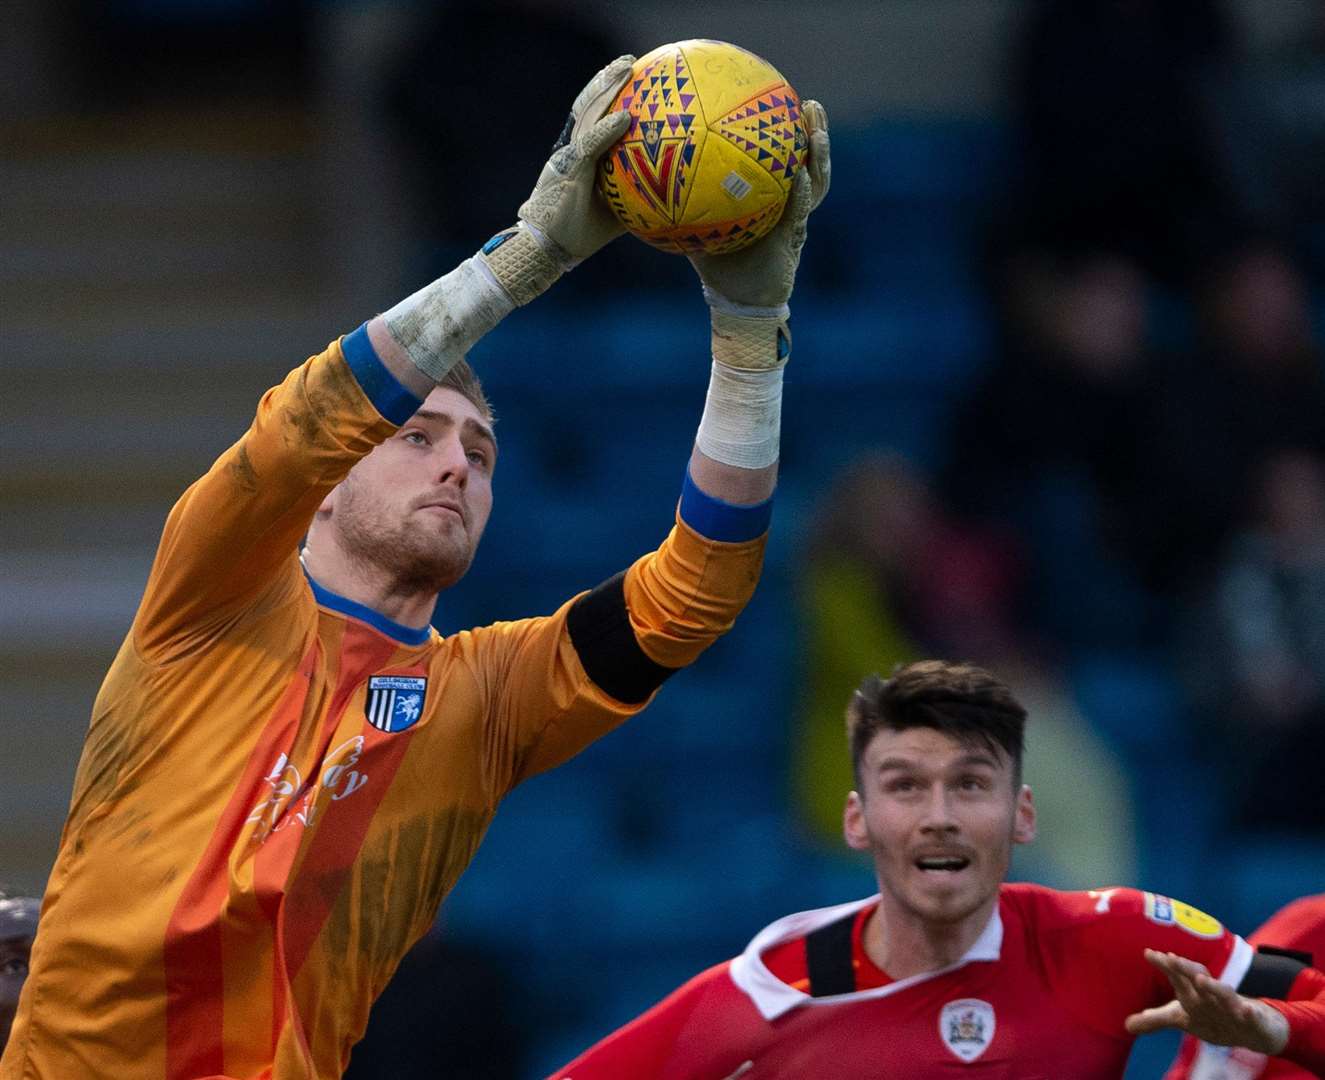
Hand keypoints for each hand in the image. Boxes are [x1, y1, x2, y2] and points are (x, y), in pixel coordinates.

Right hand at [517, 55, 634, 263]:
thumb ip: (636, 195)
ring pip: (586, 114)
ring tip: (625, 69)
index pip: (594, 116)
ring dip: (606, 90)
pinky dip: (607, 129)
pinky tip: (626, 117)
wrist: (548, 249)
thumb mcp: (617, 211)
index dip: (609, 94)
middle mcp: (572, 150)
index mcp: (580, 156)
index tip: (631, 77)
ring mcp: (568, 157)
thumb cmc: (581, 233)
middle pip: (589, 105)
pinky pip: (589, 144)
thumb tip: (672, 196)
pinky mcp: (567, 170)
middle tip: (630, 61)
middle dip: (608, 80)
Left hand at [688, 99, 831, 309]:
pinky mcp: (792, 241)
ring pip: (815, 184)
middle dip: (815, 132)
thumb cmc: (715, 259)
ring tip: (817, 132)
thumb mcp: (696, 222)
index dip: (789, 130)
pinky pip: (799, 214)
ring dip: (819, 157)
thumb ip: (681, 196)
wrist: (737, 299)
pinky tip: (798, 178)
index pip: (784, 155)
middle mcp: (786, 202)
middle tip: (812, 104)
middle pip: (810, 161)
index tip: (785, 99)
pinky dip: (800, 196)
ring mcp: (794, 220)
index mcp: (769, 194)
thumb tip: (647, 165)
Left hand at [1124, 950, 1290, 1054]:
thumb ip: (1157, 1020)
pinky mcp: (1252, 1020)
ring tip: (1199, 979)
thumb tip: (1126, 1025)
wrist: (1257, 1029)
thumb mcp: (1184, 1020)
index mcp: (1194, 994)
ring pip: (1223, 994)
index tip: (1148, 953)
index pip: (1177, 976)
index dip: (1164, 965)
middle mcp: (1211, 996)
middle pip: (1197, 978)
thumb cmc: (1215, 1018)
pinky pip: (1251, 1016)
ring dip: (1212, 986)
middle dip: (1184, 968)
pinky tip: (1245, 1010)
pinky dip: (1248, 1013)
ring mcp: (1233, 1006)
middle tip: (1170, 958)